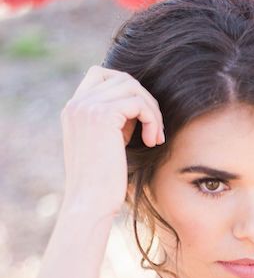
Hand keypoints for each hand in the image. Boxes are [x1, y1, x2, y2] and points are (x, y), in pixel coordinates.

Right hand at [60, 65, 163, 217]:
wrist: (90, 203)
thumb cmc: (103, 183)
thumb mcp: (106, 144)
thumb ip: (115, 121)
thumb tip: (138, 105)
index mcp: (73, 109)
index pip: (101, 75)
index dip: (127, 90)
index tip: (140, 119)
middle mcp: (77, 104)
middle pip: (121, 78)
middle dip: (145, 101)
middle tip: (155, 130)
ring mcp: (87, 107)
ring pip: (132, 88)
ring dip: (152, 111)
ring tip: (156, 137)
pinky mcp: (102, 115)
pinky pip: (138, 103)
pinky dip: (152, 120)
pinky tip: (152, 141)